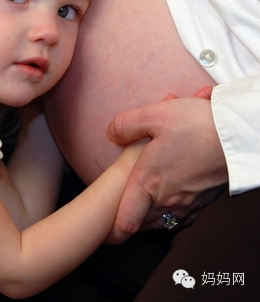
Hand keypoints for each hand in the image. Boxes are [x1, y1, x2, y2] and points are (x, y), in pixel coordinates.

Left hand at [105, 87, 227, 243]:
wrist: (239, 134)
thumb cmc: (196, 125)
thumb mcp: (154, 115)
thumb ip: (126, 125)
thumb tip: (111, 133)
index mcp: (148, 182)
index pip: (125, 222)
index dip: (110, 230)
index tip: (104, 230)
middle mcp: (167, 199)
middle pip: (140, 222)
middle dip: (128, 213)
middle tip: (120, 200)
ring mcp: (187, 203)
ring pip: (160, 218)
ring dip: (148, 209)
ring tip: (143, 190)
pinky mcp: (203, 200)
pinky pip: (179, 213)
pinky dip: (169, 205)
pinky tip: (168, 187)